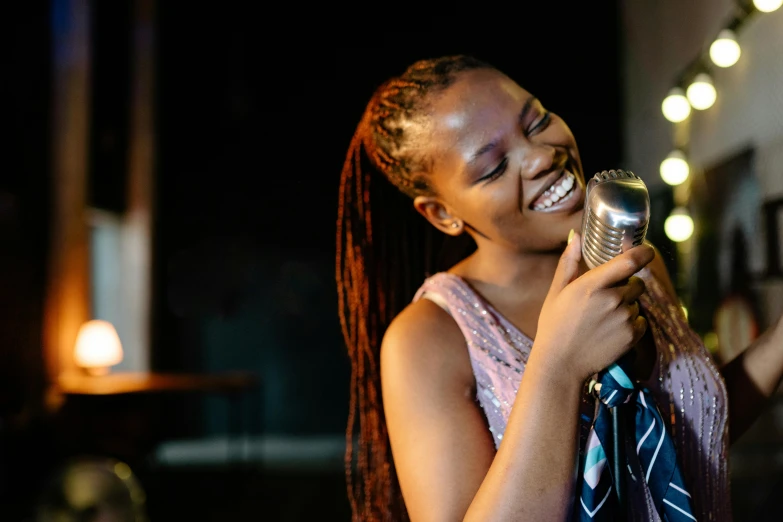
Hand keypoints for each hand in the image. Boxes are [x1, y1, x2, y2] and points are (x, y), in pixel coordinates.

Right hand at [531, 232, 654, 383]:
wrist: (560, 364)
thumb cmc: (554, 325)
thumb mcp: (556, 292)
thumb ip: (568, 263)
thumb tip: (576, 237)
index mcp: (592, 285)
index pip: (629, 261)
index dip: (643, 252)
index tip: (647, 250)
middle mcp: (612, 300)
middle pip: (636, 283)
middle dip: (627, 286)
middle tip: (607, 297)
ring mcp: (624, 319)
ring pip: (637, 303)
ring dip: (627, 306)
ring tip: (603, 319)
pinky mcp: (632, 336)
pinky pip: (641, 321)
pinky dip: (632, 323)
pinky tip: (611, 330)